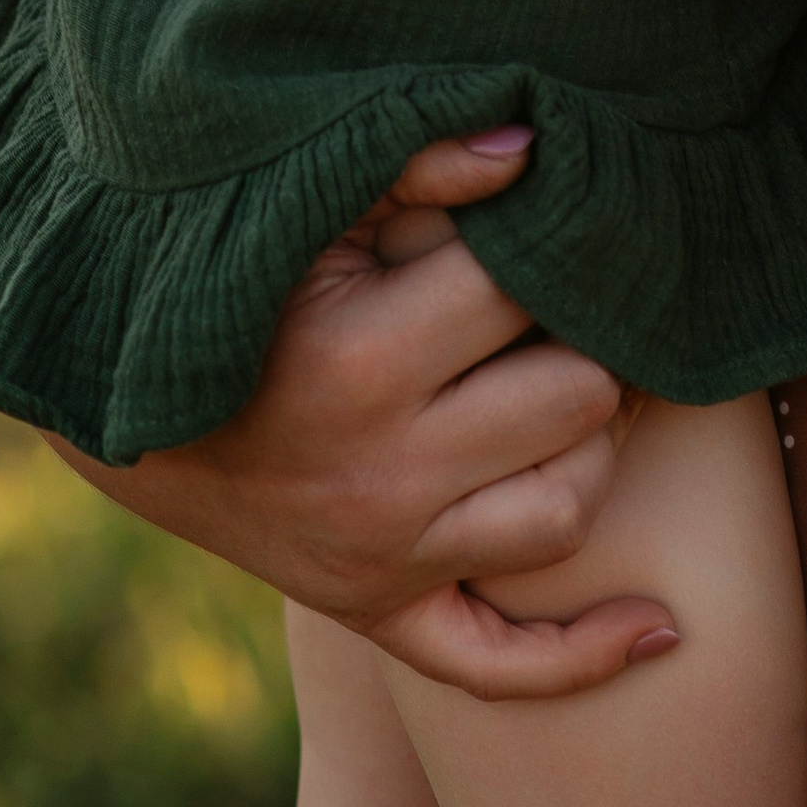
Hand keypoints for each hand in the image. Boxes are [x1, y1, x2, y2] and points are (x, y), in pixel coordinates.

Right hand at [44, 134, 670, 698]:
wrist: (146, 418)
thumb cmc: (245, 288)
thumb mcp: (311, 213)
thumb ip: (416, 163)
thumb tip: (533, 145)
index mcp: (361, 360)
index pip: (525, 289)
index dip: (555, 245)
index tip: (557, 222)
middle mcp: (381, 472)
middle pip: (574, 398)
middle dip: (592, 340)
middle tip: (587, 304)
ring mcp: (385, 556)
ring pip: (568, 509)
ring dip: (595, 444)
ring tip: (585, 389)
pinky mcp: (383, 610)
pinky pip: (499, 660)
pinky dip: (585, 653)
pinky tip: (659, 622)